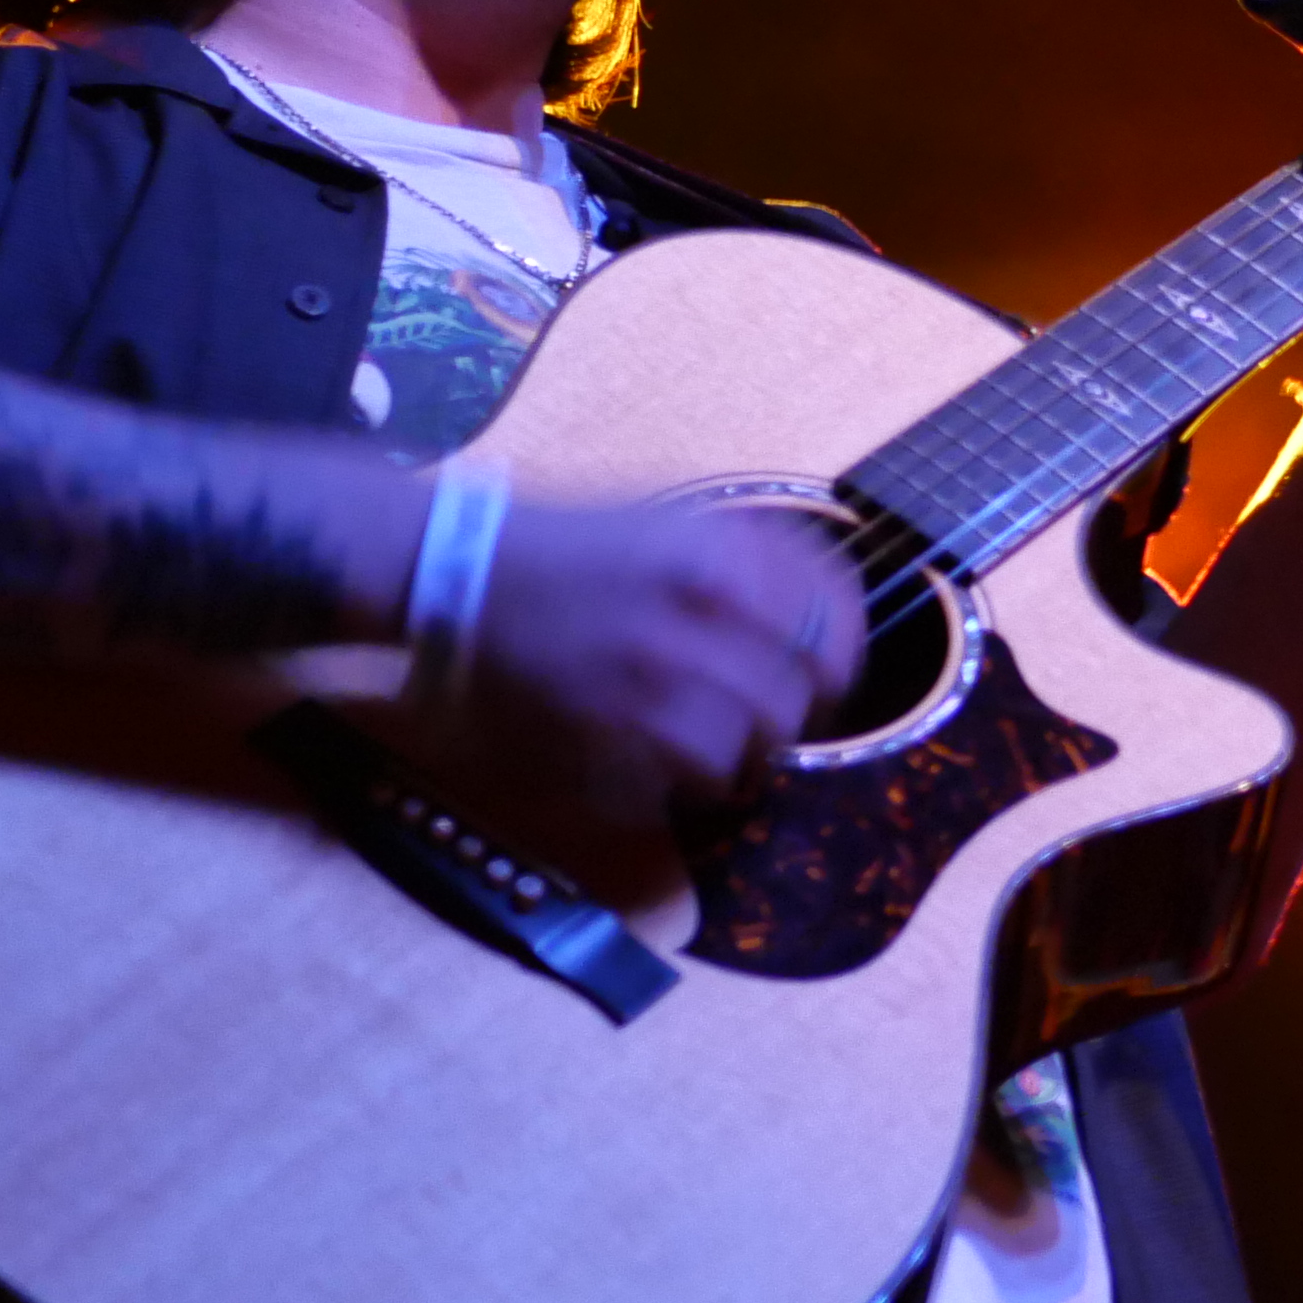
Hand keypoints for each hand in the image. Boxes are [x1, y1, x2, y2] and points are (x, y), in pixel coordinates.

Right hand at [464, 494, 864, 815]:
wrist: (459, 567)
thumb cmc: (572, 544)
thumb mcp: (674, 520)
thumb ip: (757, 557)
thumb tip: (831, 607)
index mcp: (717, 553)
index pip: (829, 617)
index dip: (842, 656)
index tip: (832, 673)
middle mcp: (691, 614)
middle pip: (793, 696)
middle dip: (791, 716)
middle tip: (776, 721)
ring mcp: (646, 676)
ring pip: (744, 748)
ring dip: (743, 757)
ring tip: (726, 750)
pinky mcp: (602, 728)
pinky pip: (680, 779)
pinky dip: (688, 781)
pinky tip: (674, 765)